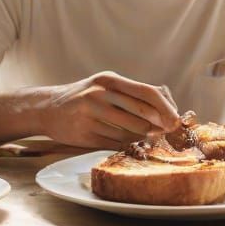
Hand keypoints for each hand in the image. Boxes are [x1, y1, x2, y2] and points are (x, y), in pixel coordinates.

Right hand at [40, 71, 178, 148]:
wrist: (48, 109)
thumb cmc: (84, 97)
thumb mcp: (105, 86)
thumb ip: (132, 94)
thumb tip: (166, 106)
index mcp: (109, 80)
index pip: (147, 92)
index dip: (165, 108)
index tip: (176, 120)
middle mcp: (99, 95)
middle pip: (142, 113)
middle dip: (159, 125)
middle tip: (167, 132)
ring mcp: (91, 115)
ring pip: (130, 131)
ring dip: (143, 137)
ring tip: (148, 137)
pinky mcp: (85, 134)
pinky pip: (115, 143)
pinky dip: (126, 145)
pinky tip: (129, 143)